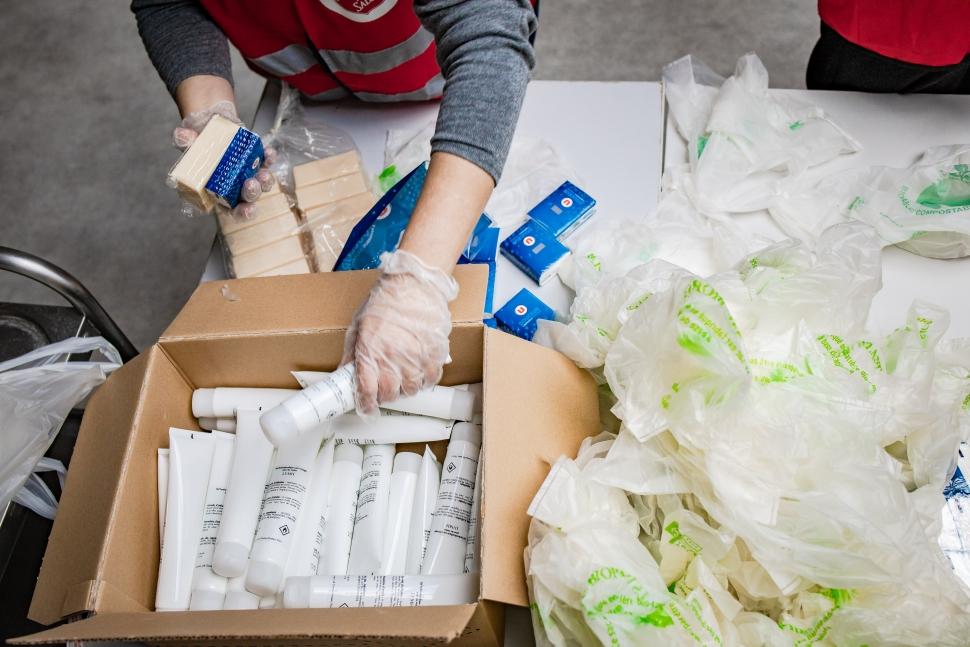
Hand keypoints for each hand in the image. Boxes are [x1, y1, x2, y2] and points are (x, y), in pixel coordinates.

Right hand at [172, 100, 276, 218]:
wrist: (207, 123)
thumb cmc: (195, 140)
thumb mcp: (186, 140)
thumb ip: (183, 141)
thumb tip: (184, 137)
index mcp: (218, 191)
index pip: (233, 210)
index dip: (242, 213)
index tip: (247, 210)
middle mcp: (236, 186)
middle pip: (249, 197)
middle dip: (252, 193)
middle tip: (250, 184)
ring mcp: (248, 173)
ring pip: (262, 183)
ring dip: (265, 181)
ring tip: (262, 174)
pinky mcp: (256, 158)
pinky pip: (266, 162)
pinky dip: (269, 158)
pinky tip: (268, 153)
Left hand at [341, 250, 458, 414]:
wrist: (414, 283)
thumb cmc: (385, 301)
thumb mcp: (359, 325)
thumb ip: (352, 352)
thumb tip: (344, 373)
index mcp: (370, 351)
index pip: (366, 390)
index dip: (366, 404)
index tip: (367, 408)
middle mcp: (393, 358)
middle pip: (390, 394)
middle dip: (385, 396)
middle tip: (385, 389)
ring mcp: (416, 357)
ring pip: (411, 390)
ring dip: (405, 389)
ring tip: (403, 378)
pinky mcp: (435, 353)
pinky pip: (431, 379)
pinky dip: (425, 380)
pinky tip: (419, 372)